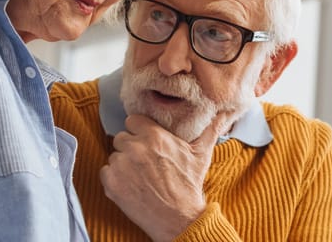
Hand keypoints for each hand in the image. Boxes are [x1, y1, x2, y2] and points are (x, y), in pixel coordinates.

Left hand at [100, 113, 228, 241]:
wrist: (178, 218)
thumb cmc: (189, 185)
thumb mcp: (202, 154)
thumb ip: (211, 129)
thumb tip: (226, 112)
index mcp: (155, 136)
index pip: (133, 120)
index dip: (140, 130)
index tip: (146, 141)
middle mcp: (135, 148)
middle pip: (122, 137)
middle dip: (131, 147)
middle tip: (145, 162)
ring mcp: (121, 165)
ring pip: (114, 155)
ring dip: (123, 164)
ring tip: (139, 176)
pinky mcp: (111, 183)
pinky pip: (105, 171)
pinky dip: (114, 178)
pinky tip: (131, 185)